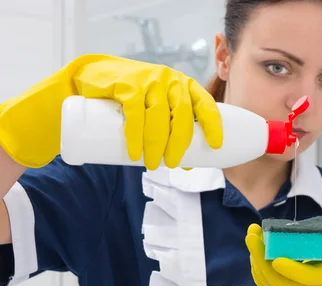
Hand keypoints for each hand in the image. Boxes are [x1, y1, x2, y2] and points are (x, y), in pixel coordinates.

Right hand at [0, 54, 222, 168]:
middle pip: (182, 115)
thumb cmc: (136, 97)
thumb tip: (188, 164)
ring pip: (159, 116)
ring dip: (156, 144)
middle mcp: (170, 80)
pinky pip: (135, 112)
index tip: (215, 145)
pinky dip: (135, 135)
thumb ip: (173, 126)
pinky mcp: (126, 85)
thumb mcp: (160, 105)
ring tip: (152, 165)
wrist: (97, 76)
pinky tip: (134, 152)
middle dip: (179, 143)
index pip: (205, 104)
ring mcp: (149, 80)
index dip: (213, 124)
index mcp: (185, 86)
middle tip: (173, 164)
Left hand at [245, 223, 321, 285]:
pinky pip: (264, 285)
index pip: (307, 278)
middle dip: (262, 259)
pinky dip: (256, 268)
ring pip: (268, 283)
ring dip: (256, 260)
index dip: (292, 270)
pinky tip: (254, 251)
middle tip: (252, 237)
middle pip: (279, 281)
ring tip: (253, 237)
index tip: (277, 259)